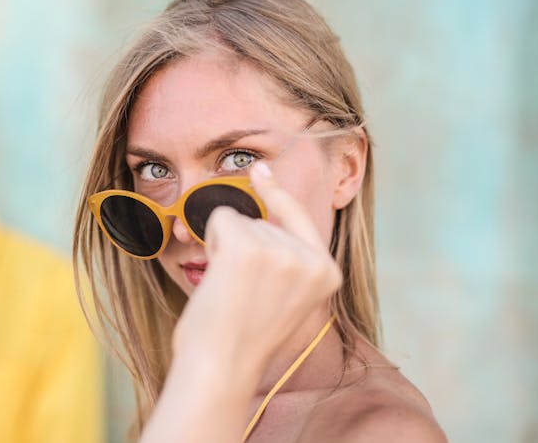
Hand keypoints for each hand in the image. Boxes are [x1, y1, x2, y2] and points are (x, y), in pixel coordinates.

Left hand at [172, 161, 341, 381]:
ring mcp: (281, 251)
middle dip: (240, 247)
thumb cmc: (242, 341)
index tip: (262, 169)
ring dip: (224, 249)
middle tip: (237, 294)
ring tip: (229, 292)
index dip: (278, 194)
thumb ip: (286, 265)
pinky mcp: (248, 247)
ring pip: (238, 221)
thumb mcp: (284, 301)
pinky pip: (220, 220)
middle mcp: (310, 259)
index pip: (302, 220)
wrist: (221, 368)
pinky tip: (218, 277)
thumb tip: (259, 223)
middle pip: (261, 221)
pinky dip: (211, 242)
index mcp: (327, 273)